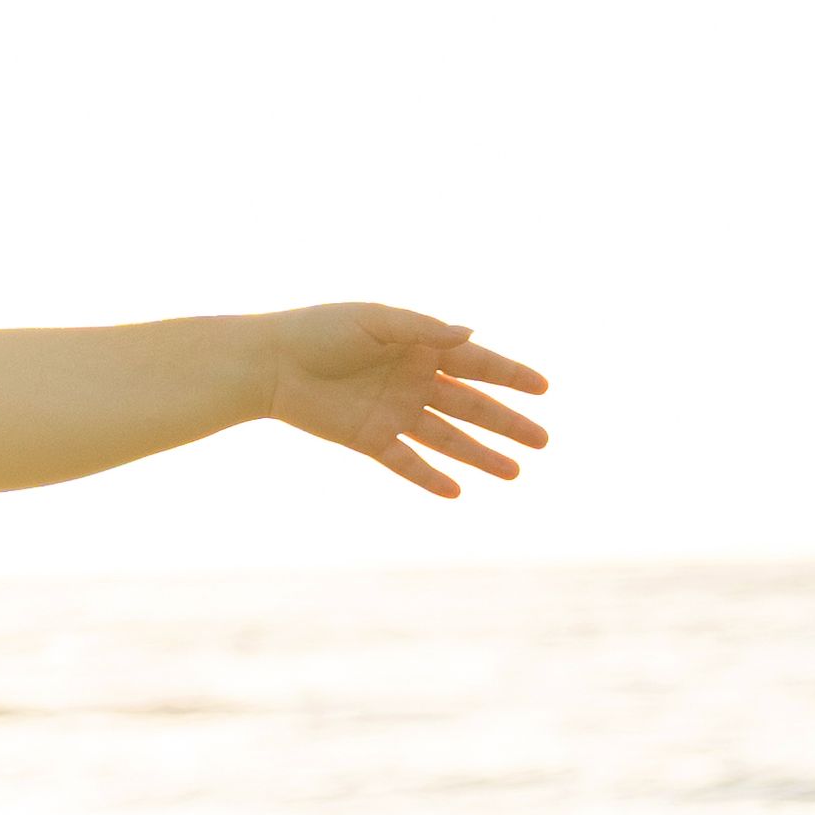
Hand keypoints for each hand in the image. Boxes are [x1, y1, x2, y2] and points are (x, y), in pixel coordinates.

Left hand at [257, 306, 550, 499]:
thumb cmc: (320, 332)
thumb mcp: (375, 322)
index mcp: (420, 347)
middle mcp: (413, 381)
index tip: (544, 388)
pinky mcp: (369, 438)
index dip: (511, 375)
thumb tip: (471, 334)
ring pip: (447, 438)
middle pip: (471, 406)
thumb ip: (422, 330)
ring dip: (481, 455)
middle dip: (507, 423)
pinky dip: (429, 477)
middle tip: (544, 440)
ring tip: (516, 471)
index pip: (477, 364)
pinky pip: (406, 462)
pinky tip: (458, 492)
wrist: (270, 364)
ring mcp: (394, 412)